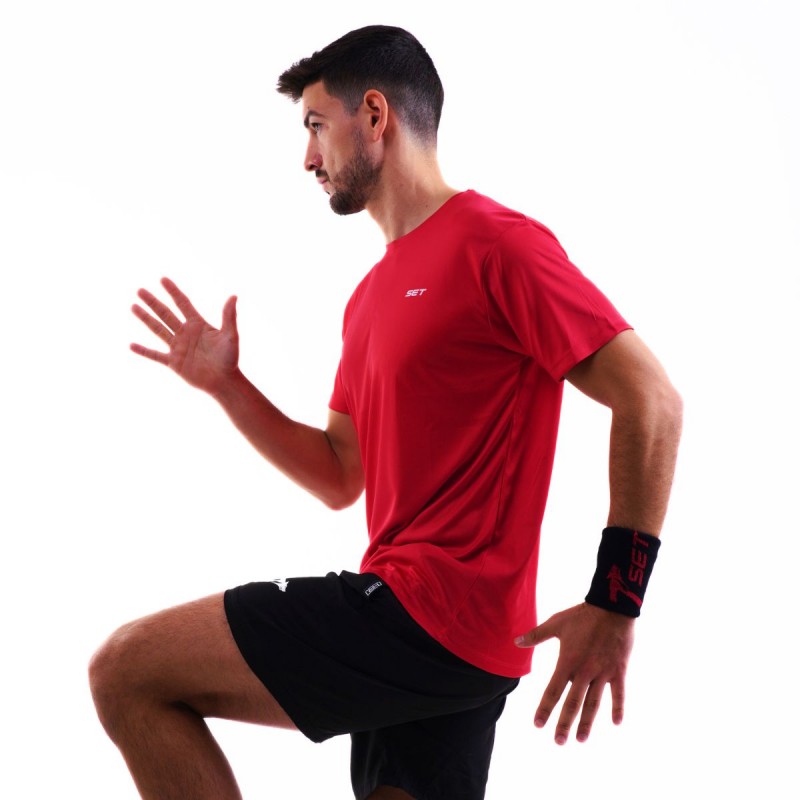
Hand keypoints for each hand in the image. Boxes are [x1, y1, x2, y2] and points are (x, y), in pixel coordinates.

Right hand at [131, 278, 238, 394]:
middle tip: (140, 290)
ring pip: (158, 329)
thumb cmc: (230, 359)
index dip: (173, 291)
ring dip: (146, 318)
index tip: (163, 279)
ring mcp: (178, 347)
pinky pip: (155, 355)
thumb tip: (234, 296)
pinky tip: (131, 345)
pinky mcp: (174, 363)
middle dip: (153, 302)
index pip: (183, 304)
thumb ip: (229, 317)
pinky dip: (143, 351)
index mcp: (198, 325)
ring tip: (133, 307)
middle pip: (166, 313)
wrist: (224, 382)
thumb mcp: (230, 336)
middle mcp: (186, 333)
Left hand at [515, 603, 634, 744]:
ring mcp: (603, 672)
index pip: (553, 690)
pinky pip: (619, 693)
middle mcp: (584, 671)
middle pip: (573, 703)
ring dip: (587, 722)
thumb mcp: (556, 623)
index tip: (538, 725)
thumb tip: (516, 642)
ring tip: (581, 739)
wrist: (611, 607)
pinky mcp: (619, 670)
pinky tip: (616, 723)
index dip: (545, 708)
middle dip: (564, 724)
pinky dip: (618, 707)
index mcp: (567, 661)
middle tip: (558, 742)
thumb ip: (536, 635)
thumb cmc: (581, 615)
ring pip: (594, 703)